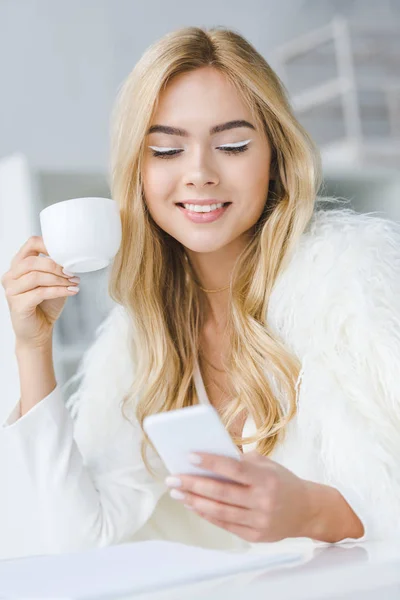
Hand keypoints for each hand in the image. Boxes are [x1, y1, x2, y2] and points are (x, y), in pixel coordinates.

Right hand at [1, 236, 79, 347]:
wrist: (38, 331)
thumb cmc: (45, 306)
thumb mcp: (53, 282)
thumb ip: (56, 270)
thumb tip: (70, 260)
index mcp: (18, 265)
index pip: (30, 244)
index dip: (49, 245)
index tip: (66, 253)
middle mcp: (11, 276)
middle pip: (33, 262)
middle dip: (56, 266)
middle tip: (72, 273)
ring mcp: (12, 290)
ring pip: (36, 277)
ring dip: (59, 280)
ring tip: (74, 283)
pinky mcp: (18, 304)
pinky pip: (40, 292)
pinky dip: (59, 291)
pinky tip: (71, 291)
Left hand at [165, 450, 317, 542]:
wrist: (307, 510)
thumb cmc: (281, 481)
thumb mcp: (267, 465)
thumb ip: (241, 462)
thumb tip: (209, 459)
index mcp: (266, 478)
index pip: (234, 468)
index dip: (211, 462)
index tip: (190, 456)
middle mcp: (263, 500)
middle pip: (221, 492)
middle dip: (193, 484)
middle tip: (173, 478)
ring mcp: (259, 520)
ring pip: (220, 511)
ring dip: (194, 501)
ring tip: (177, 493)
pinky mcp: (256, 536)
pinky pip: (225, 525)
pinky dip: (207, 514)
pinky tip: (194, 505)